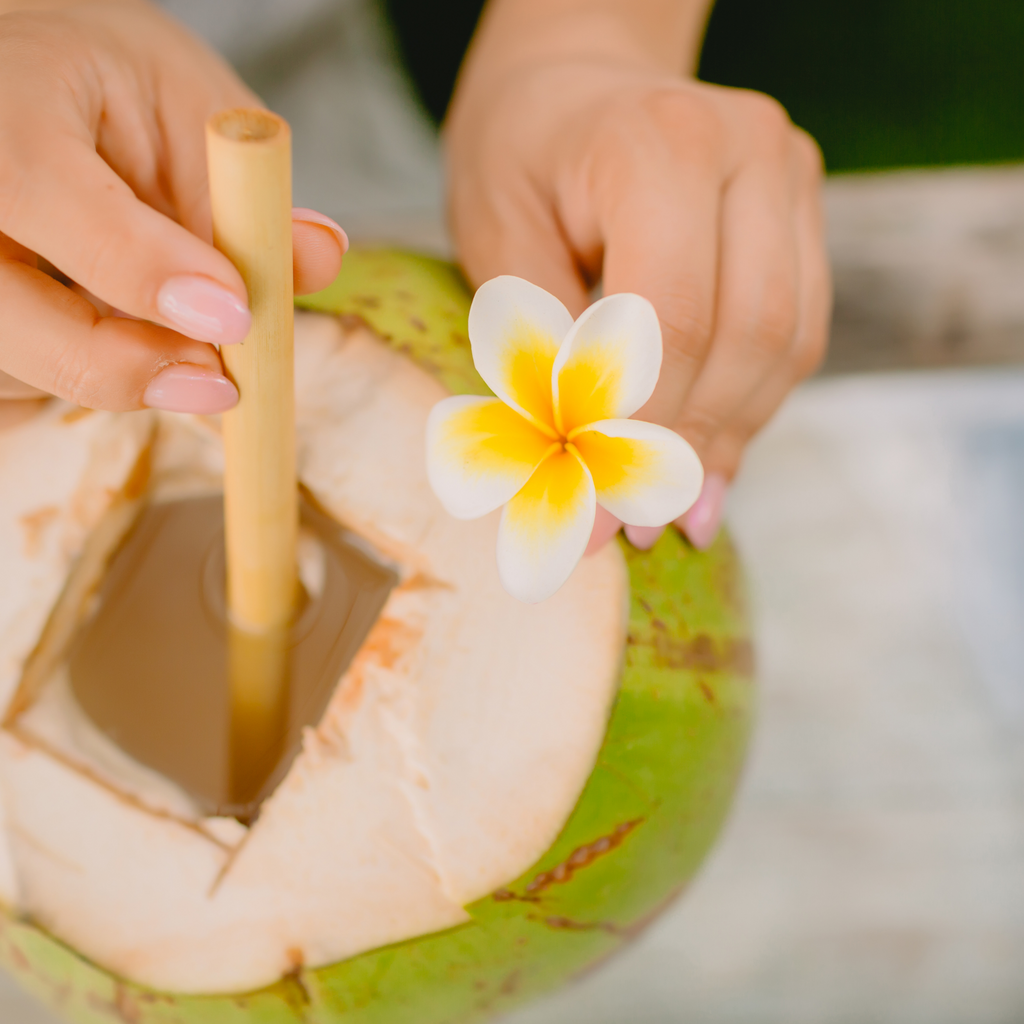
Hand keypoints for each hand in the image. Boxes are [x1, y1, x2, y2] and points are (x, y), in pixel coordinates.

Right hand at [0, 0, 346, 418]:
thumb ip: (241, 189)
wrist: (25, 86)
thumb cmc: (100, 86)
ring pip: (15, 365)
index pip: (34, 184)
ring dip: (113, 370)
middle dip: (122, 364)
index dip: (140, 266)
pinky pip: (15, 390)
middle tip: (217, 381)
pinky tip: (111, 330)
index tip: (235, 315)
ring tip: (172, 330)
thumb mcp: (184, 105)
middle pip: (5, 312)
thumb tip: (317, 257)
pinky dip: (82, 379)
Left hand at [446, 3, 830, 549]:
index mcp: (661, 143)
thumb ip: (548, 351)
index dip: (633, 431)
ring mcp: (790, 175)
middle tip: (634, 526)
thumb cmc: (518, 157)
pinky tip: (705, 459)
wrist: (572, 80)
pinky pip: (794, 331)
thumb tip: (594, 478)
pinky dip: (747, 405)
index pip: (670, 321)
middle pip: (745, 337)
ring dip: (726, 440)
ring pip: (785, 344)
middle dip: (684, 449)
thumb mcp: (496, 241)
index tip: (591, 513)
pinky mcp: (803, 212)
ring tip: (675, 513)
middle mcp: (751, 149)